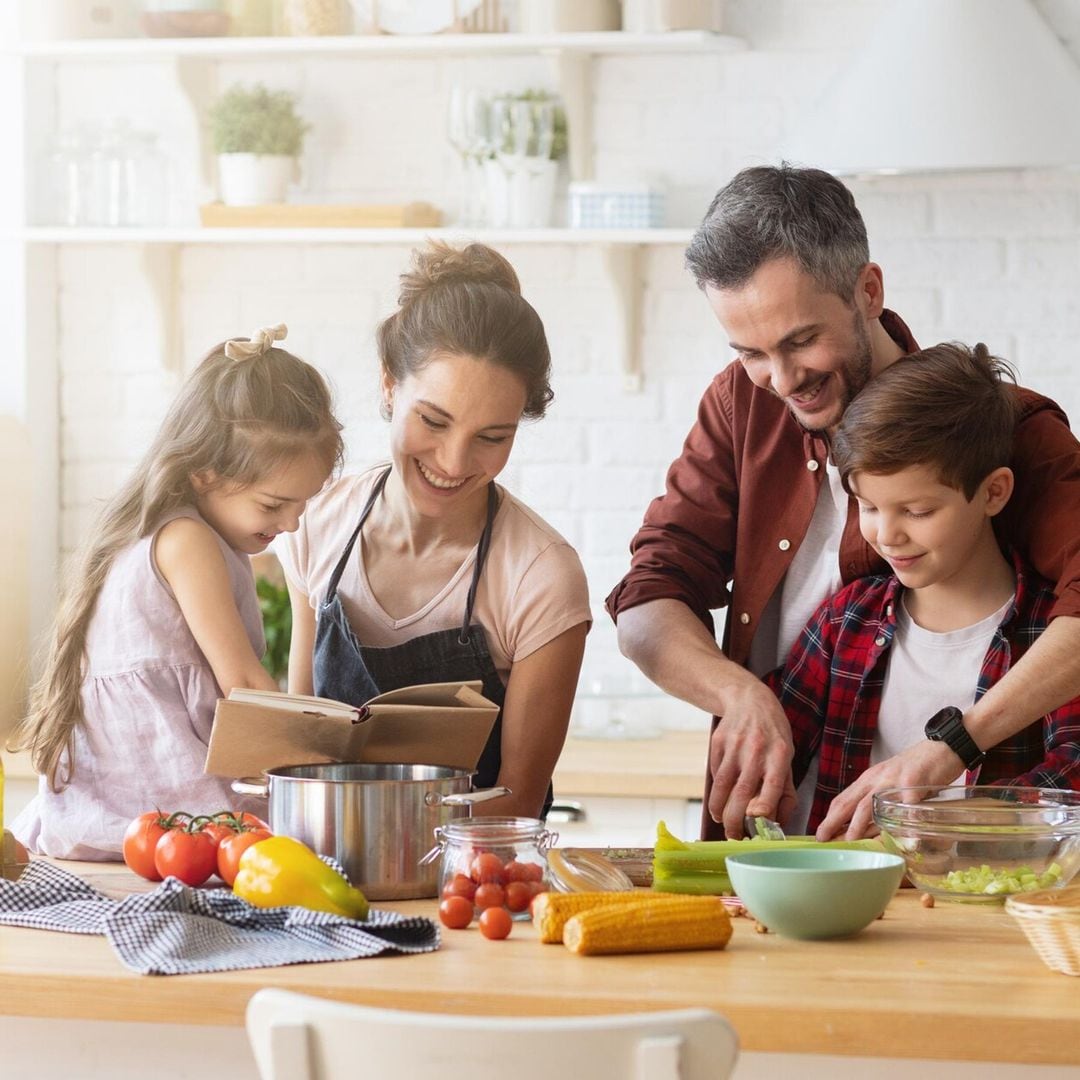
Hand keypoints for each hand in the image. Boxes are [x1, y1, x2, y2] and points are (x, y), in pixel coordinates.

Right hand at [707, 679, 796, 838]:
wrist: (748, 700)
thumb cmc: (773, 735)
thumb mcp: (788, 757)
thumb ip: (785, 791)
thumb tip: (777, 823)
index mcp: (780, 754)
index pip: (772, 785)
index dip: (763, 807)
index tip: (757, 824)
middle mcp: (757, 749)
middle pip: (742, 791)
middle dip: (735, 819)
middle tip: (734, 835)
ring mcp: (734, 745)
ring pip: (721, 785)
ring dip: (719, 809)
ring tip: (722, 821)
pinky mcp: (717, 742)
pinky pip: (714, 772)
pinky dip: (715, 790)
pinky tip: (720, 798)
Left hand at [815, 740, 962, 840]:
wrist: (942, 748)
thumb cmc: (916, 770)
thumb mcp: (890, 782)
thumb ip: (879, 801)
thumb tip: (867, 830)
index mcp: (869, 780)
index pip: (843, 799)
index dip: (829, 817)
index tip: (820, 833)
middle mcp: (877, 779)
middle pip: (850, 803)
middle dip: (833, 822)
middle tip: (823, 838)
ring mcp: (894, 781)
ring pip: (870, 805)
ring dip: (858, 825)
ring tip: (850, 841)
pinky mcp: (914, 782)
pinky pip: (906, 807)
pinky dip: (902, 823)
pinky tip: (900, 838)